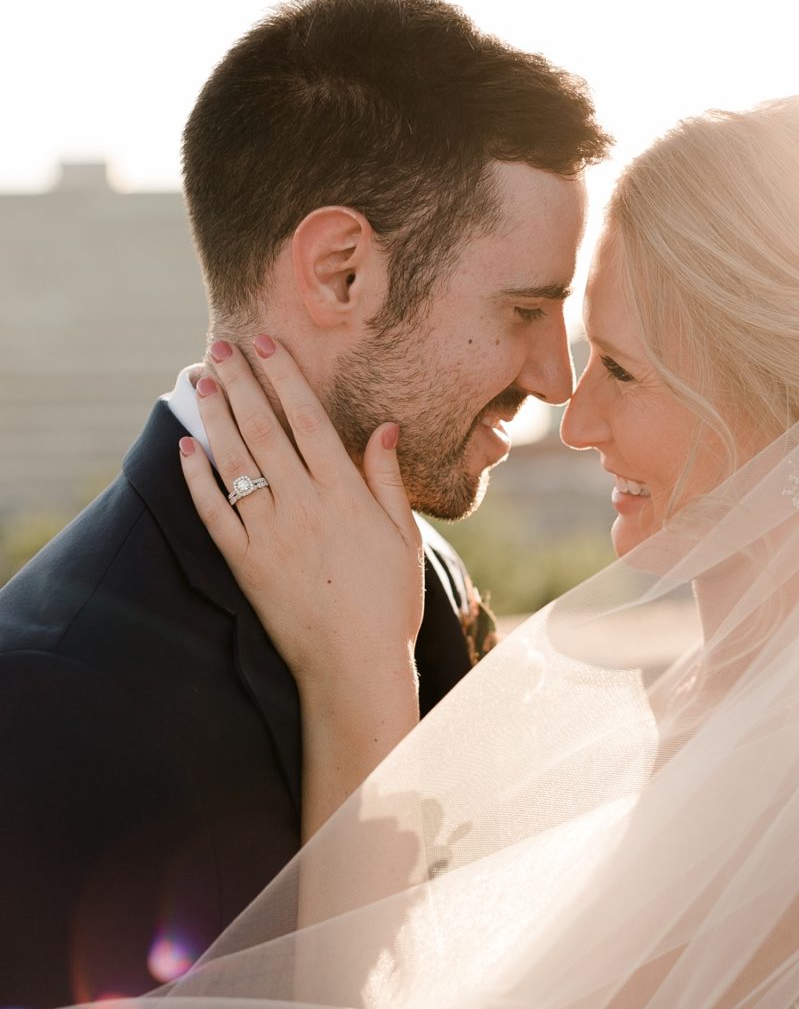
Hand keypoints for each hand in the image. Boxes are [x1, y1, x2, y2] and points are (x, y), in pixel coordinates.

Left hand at [179, 337, 423, 688]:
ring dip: (215, 417)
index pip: (307, 418)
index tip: (265, 342)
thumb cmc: (388, 603)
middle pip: (264, 429)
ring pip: (235, 462)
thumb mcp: (402, 536)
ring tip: (201, 380)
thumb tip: (385, 427)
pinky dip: (197, 479)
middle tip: (219, 346)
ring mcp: (270, 535)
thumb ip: (387, 478)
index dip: (284, 376)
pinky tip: (186, 448)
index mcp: (344, 494)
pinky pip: (214, 513)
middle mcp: (303, 506)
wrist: (355, 667)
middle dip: (240, 382)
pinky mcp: (245, 565)